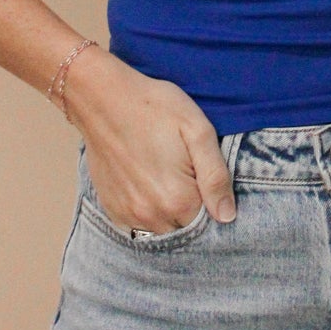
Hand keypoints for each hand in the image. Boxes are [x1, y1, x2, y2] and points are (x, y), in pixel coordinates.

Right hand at [63, 48, 236, 232]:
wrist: (103, 99)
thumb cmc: (155, 108)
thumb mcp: (197, 130)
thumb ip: (216, 176)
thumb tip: (227, 216)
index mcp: (178, 200)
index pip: (209, 223)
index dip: (213, 204)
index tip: (205, 179)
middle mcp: (151, 216)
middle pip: (185, 229)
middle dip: (192, 210)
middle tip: (186, 174)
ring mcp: (128, 215)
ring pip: (162, 230)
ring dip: (170, 213)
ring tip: (167, 177)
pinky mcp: (113, 209)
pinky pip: (138, 225)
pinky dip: (148, 211)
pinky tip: (148, 183)